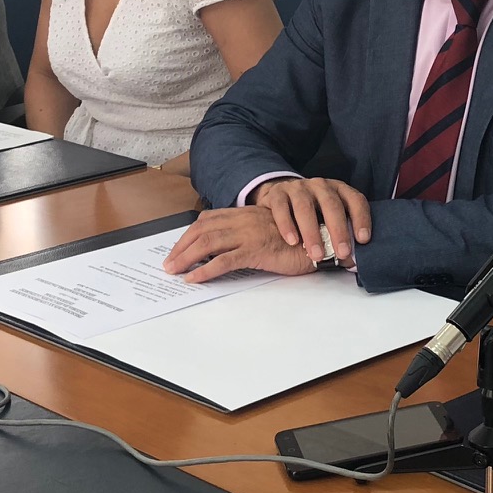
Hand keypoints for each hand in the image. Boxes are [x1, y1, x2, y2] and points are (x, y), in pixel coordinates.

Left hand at [164, 206, 325, 282]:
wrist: (323, 239)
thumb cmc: (300, 238)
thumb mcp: (270, 231)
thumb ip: (250, 234)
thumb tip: (229, 248)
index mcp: (246, 214)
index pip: (208, 220)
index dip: (189, 234)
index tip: (178, 248)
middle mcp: (245, 220)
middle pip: (202, 230)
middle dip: (181, 247)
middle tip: (169, 263)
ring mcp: (249, 234)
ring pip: (208, 243)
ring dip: (187, 258)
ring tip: (174, 271)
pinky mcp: (257, 250)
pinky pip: (224, 260)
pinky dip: (205, 270)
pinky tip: (195, 278)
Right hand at [252, 177, 372, 266]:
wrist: (276, 204)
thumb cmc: (310, 218)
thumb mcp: (328, 223)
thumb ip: (340, 238)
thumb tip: (353, 260)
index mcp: (338, 191)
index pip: (355, 200)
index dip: (361, 219)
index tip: (363, 239)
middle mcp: (319, 186)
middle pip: (331, 204)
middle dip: (338, 230)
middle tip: (342, 252)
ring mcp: (297, 188)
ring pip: (305, 207)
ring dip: (312, 232)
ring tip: (316, 254)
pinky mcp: (277, 194)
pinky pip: (281, 207)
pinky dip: (287, 225)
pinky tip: (292, 241)